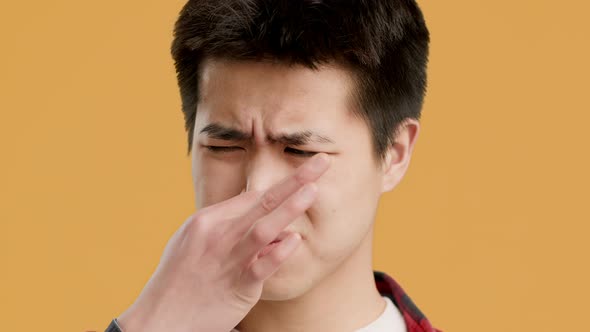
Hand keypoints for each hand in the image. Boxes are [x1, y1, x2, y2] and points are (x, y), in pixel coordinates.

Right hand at [117, 153, 330, 331]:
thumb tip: (257, 219)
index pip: (251, 197)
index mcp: (207, 220)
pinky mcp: (238, 285)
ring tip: (313, 190)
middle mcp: (218, 234)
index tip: (305, 174)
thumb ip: (225, 227)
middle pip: (262, 200)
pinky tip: (295, 240)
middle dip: (295, 179)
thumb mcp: (192, 241)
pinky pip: (263, 264)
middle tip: (322, 161)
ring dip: (291, 207)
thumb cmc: (179, 278)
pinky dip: (281, 251)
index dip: (281, 185)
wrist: (160, 317)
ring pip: (264, 227)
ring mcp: (228, 258)